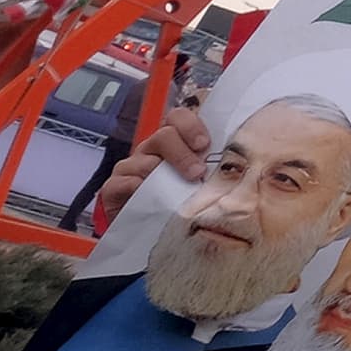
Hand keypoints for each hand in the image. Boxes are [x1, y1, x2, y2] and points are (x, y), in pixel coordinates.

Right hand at [90, 104, 209, 226]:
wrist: (145, 232)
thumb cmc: (177, 203)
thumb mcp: (198, 184)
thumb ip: (212, 171)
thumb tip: (238, 168)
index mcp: (172, 144)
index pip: (178, 118)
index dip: (191, 126)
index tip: (204, 144)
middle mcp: (150, 150)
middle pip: (163, 136)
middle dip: (182, 154)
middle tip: (196, 173)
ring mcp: (130, 168)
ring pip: (144, 160)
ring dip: (162, 174)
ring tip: (176, 191)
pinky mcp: (113, 188)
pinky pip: (122, 182)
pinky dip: (136, 188)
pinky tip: (148, 198)